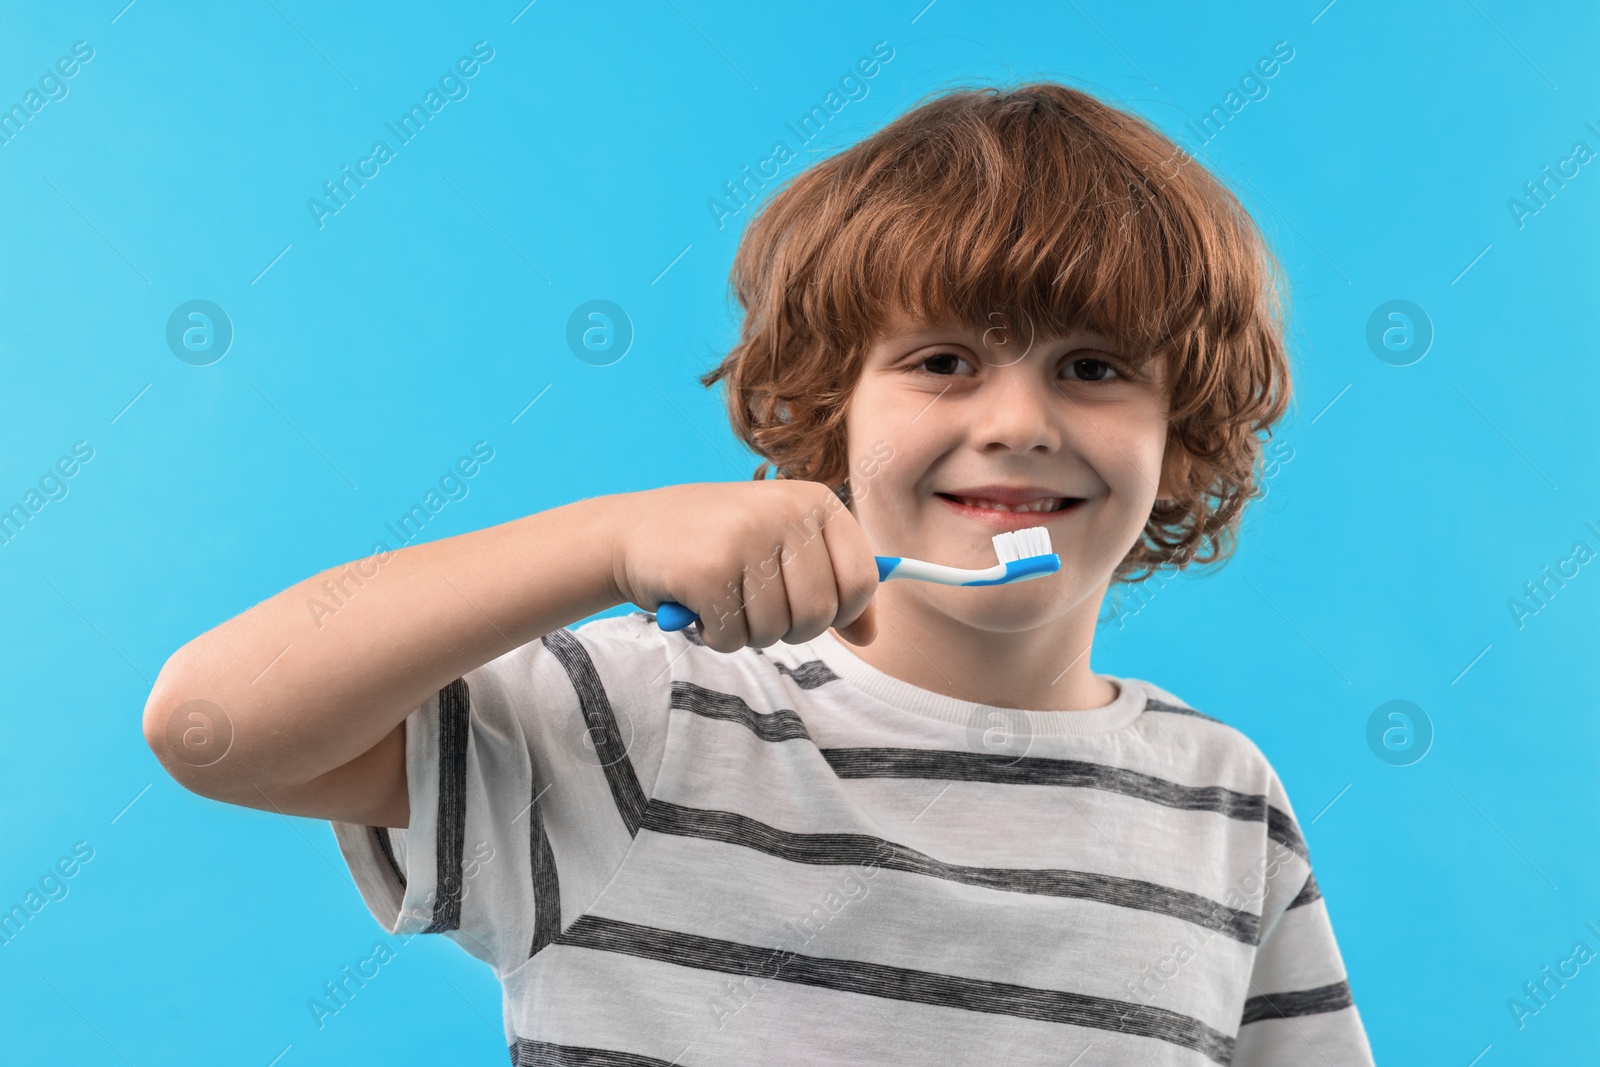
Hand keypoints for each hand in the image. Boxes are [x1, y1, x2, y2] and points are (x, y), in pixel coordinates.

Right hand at [607, 480, 877, 652]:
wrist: (630, 531)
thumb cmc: (717, 544)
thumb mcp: (783, 551)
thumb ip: (833, 588)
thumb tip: (871, 636)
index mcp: (815, 501)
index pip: (862, 580)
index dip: (842, 612)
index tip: (807, 609)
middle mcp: (785, 511)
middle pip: (821, 614)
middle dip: (788, 629)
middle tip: (754, 606)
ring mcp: (746, 537)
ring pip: (776, 631)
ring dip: (747, 632)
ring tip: (722, 597)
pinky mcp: (708, 570)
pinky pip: (733, 638)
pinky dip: (715, 635)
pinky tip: (698, 604)